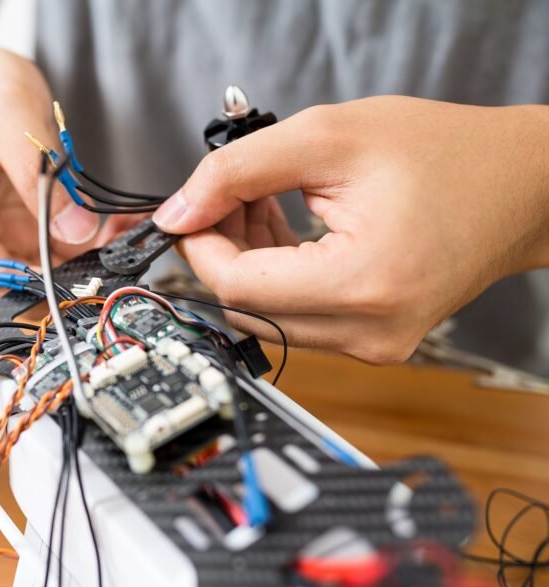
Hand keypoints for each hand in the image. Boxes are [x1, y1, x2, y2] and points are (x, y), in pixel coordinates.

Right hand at [0, 34, 137, 294]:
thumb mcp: (7, 118)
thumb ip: (39, 174)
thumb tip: (75, 229)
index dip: (36, 286)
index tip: (84, 281)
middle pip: (22, 283)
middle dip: (72, 275)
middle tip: (122, 261)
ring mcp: (1, 235)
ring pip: (52, 270)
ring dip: (93, 259)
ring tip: (132, 240)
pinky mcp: (29, 225)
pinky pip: (67, 245)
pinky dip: (97, 239)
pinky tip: (126, 226)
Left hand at [153, 96, 548, 363]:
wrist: (522, 185)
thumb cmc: (445, 154)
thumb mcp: (327, 138)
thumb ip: (237, 172)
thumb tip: (177, 211)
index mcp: (362, 284)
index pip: (237, 287)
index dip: (199, 246)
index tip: (190, 210)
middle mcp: (369, 332)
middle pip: (246, 308)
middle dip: (221, 251)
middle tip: (227, 198)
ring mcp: (374, 344)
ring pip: (267, 317)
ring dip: (248, 263)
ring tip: (260, 205)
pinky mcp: (375, 341)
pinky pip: (297, 319)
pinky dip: (277, 276)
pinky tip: (284, 230)